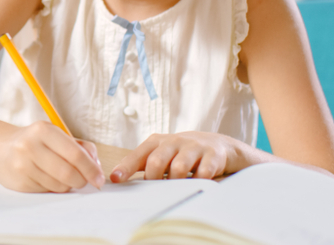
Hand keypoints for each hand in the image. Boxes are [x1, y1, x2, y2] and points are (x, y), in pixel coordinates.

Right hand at [0, 121, 104, 192]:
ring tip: (61, 176)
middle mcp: (30, 146)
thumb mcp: (55, 135)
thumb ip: (79, 146)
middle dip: (82, 181)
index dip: (91, 169)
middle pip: (68, 173)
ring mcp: (22, 165)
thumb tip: (96, 166)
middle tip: (85, 182)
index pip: (75, 154)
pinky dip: (53, 188)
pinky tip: (47, 179)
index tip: (99, 178)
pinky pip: (47, 191)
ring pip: (59, 185)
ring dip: (68, 185)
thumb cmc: (33, 141)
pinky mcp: (19, 182)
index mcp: (43, 130)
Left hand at [110, 131, 242, 182]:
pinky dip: (198, 182)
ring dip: (175, 182)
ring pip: (179, 168)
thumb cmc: (182, 152)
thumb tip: (117, 179)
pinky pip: (203, 173)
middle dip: (153, 179)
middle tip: (155, 191)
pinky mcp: (212, 156)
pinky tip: (197, 184)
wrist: (218, 144)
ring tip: (176, 188)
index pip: (138, 155)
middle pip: (156, 161)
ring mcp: (194, 147)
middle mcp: (174, 141)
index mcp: (157, 142)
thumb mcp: (161, 153)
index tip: (115, 179)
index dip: (126, 167)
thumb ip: (143, 164)